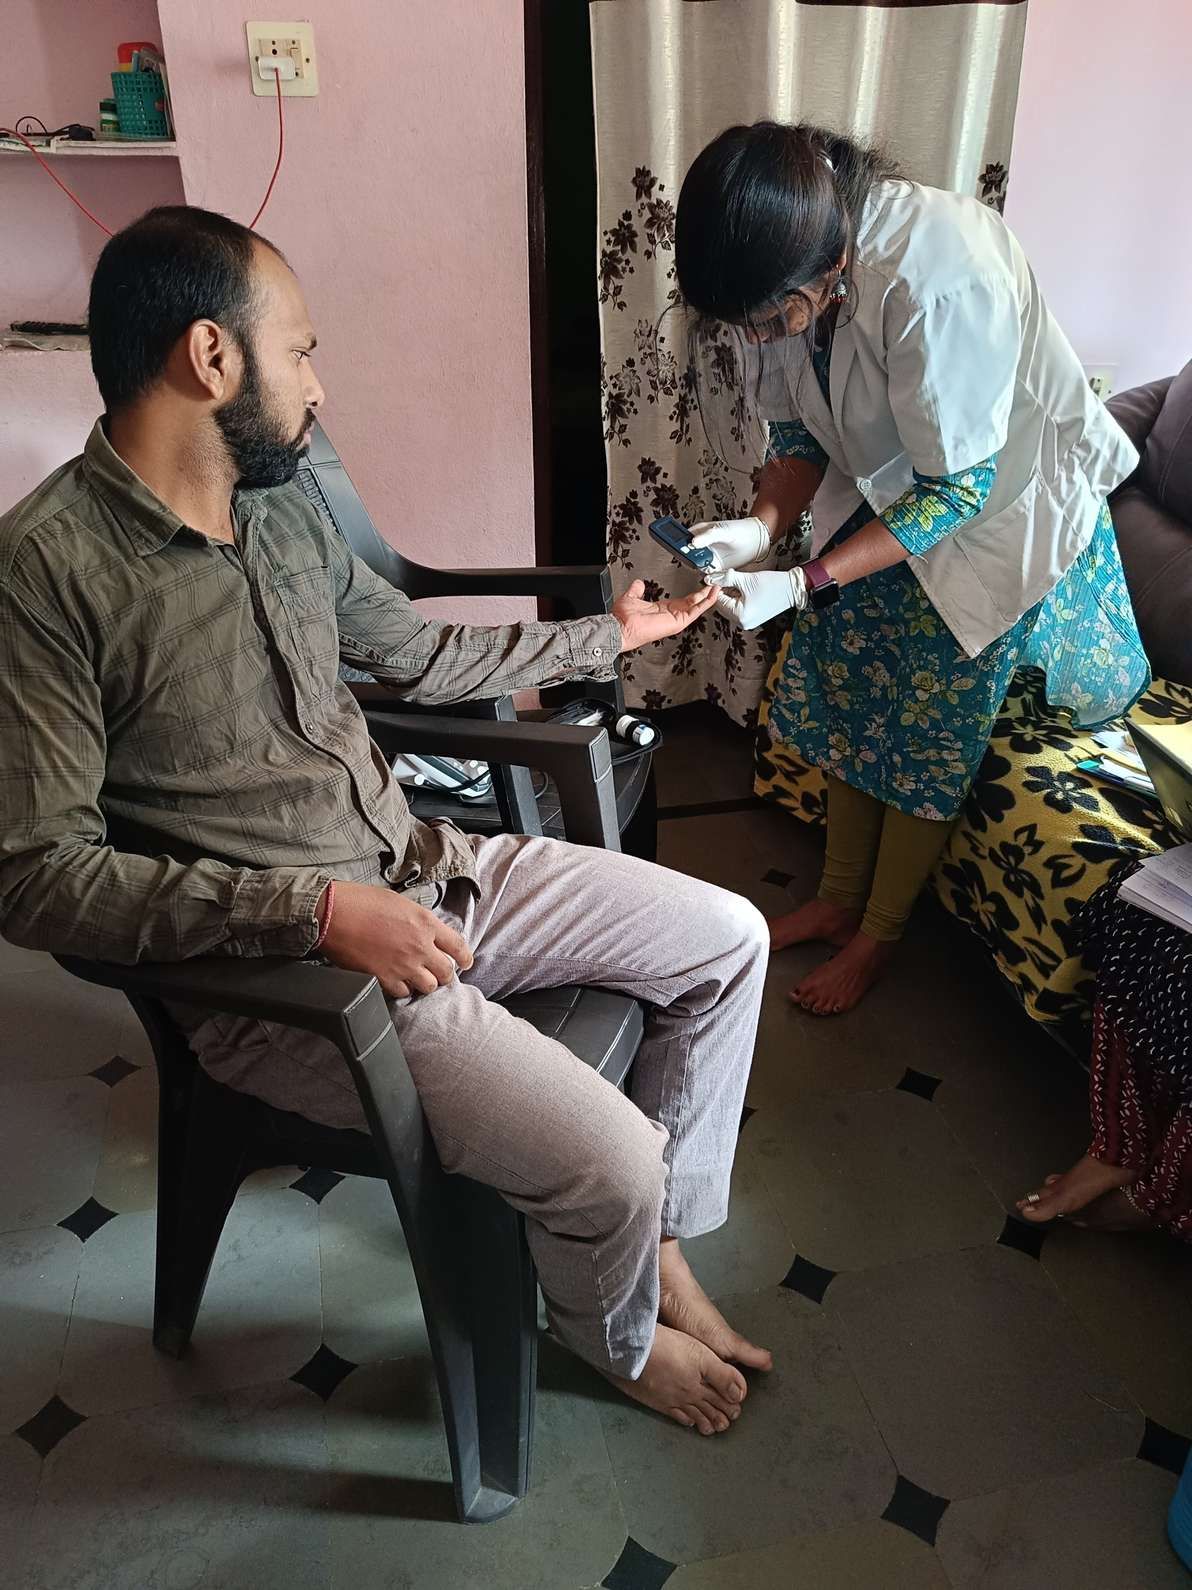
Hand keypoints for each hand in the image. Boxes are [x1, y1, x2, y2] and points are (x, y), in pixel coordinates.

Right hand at [321, 880, 473, 998]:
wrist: (334, 914)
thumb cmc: (362, 902)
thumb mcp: (400, 903)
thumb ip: (418, 921)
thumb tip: (426, 933)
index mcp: (426, 923)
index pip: (457, 946)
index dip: (465, 958)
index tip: (465, 963)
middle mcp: (420, 947)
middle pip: (446, 972)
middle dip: (444, 974)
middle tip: (437, 973)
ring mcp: (403, 965)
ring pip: (428, 987)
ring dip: (424, 983)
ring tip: (415, 978)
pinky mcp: (385, 979)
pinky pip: (404, 993)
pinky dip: (402, 989)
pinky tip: (396, 982)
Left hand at [613, 578, 716, 651]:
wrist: (620, 627)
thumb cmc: (623, 618)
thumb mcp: (632, 597)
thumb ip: (637, 590)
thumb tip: (639, 583)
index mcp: (662, 610)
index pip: (682, 601)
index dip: (693, 595)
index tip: (701, 588)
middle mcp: (670, 615)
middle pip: (692, 604)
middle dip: (703, 595)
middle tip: (713, 587)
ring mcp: (675, 619)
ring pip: (696, 607)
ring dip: (707, 598)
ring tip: (716, 589)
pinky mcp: (678, 622)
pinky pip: (695, 611)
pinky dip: (705, 603)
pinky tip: (712, 596)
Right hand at [688, 516, 772, 573]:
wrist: (756, 541)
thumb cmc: (740, 530)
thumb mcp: (723, 531)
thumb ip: (707, 536)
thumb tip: (692, 543)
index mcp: (699, 533)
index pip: (683, 540)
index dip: (680, 546)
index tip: (684, 551)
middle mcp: (701, 546)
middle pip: (688, 555)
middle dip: (690, 560)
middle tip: (698, 560)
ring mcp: (708, 557)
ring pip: (696, 566)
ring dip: (700, 569)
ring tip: (710, 566)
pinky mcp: (715, 567)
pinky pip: (707, 574)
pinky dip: (709, 576)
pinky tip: (715, 573)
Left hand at [712, 567, 807, 630]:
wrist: (792, 588)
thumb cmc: (772, 584)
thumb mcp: (746, 579)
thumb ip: (726, 578)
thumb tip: (710, 579)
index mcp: (740, 616)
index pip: (718, 601)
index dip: (717, 587)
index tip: (717, 577)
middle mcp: (743, 623)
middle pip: (723, 606)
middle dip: (724, 591)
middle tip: (728, 578)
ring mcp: (748, 622)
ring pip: (730, 606)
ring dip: (731, 595)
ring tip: (740, 584)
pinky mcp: (753, 618)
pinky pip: (739, 609)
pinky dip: (738, 599)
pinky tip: (744, 590)